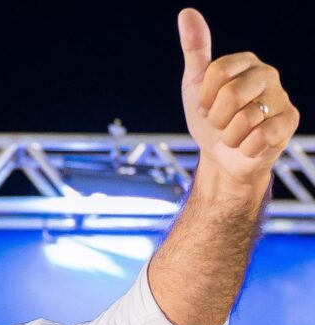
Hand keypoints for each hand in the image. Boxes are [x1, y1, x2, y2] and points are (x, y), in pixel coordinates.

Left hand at [179, 8, 298, 192]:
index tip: (205, 105)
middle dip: (216, 118)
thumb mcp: (195, 85)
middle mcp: (267, 75)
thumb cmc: (209, 119)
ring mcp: (281, 98)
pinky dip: (245, 147)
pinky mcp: (289, 123)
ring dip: (229, 136)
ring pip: (244, 119)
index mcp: (245, 62)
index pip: (217, 72)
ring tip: (234, 134)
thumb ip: (195, 50)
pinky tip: (249, 145)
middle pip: (231, 94)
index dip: (204, 97)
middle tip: (220, 123)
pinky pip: (260, 137)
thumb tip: (187, 13)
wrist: (221, 157)